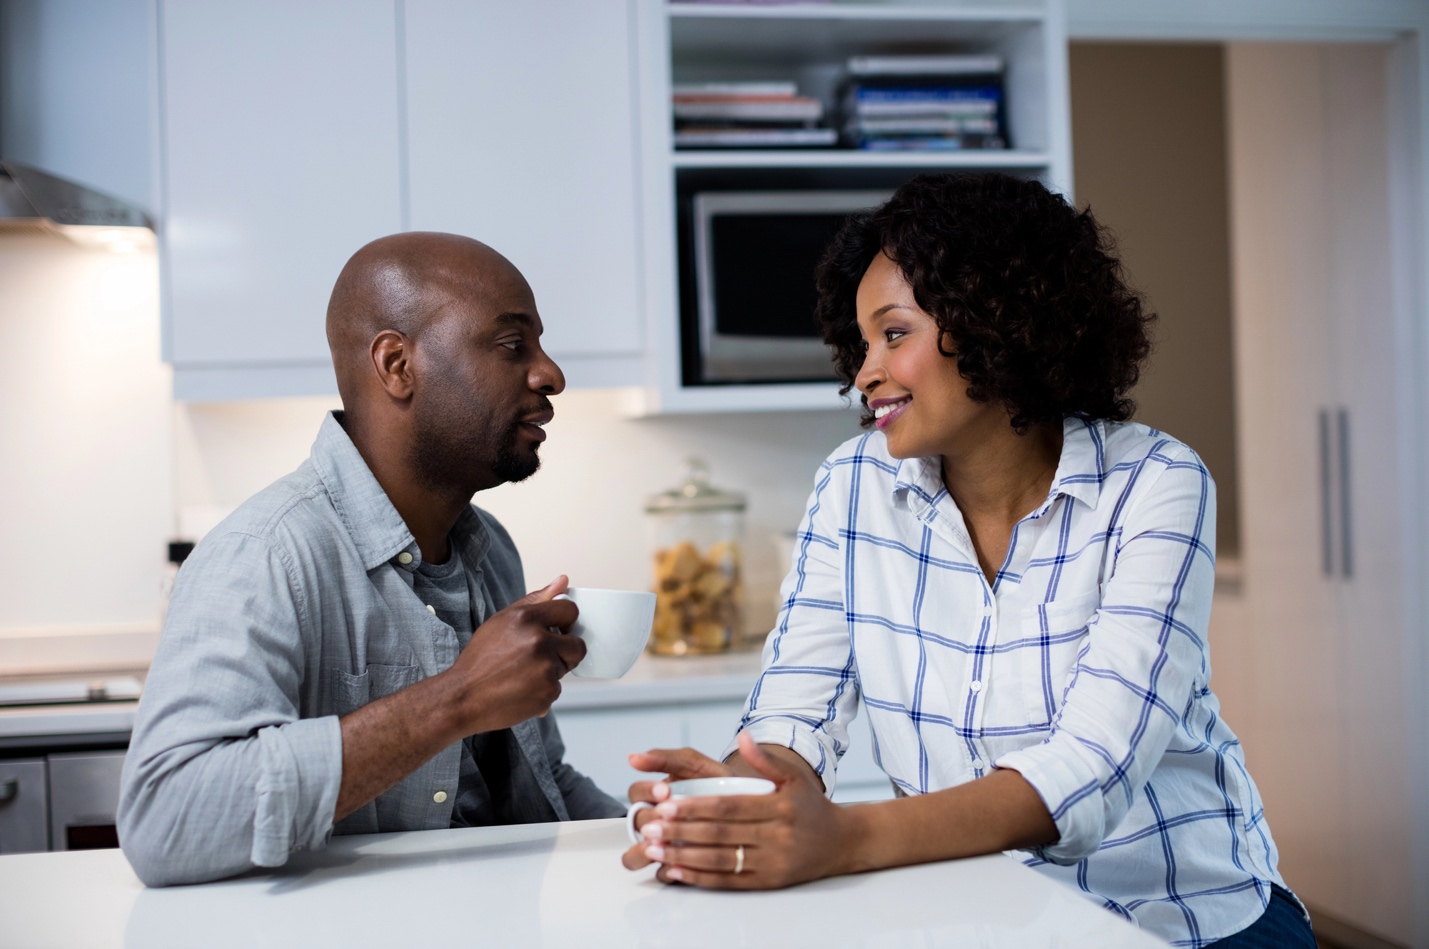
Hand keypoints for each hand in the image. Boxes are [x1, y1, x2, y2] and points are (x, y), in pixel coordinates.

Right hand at [439, 576, 584, 735]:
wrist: (464, 698)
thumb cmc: (480, 659)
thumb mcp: (502, 621)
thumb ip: (536, 600)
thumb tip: (563, 581)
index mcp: (526, 619)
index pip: (570, 611)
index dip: (566, 622)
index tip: (559, 630)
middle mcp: (538, 641)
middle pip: (577, 645)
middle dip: (564, 652)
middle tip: (538, 658)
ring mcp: (545, 669)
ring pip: (565, 668)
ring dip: (550, 672)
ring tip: (523, 674)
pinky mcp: (548, 693)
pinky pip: (557, 689)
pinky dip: (543, 691)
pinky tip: (522, 689)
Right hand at [620, 747, 732, 870]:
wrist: (750, 807)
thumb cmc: (720, 785)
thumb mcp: (697, 765)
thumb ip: (668, 759)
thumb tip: (632, 757)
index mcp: (657, 796)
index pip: (636, 792)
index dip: (646, 792)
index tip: (665, 791)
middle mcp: (656, 821)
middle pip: (636, 823)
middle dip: (650, 821)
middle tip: (668, 818)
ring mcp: (663, 845)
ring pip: (636, 854)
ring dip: (645, 850)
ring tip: (664, 844)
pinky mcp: (675, 867)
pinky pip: (660, 874)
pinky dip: (667, 870)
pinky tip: (680, 864)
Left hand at [630, 733, 852, 888]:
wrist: (840, 843)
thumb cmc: (810, 806)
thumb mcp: (793, 777)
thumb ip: (765, 759)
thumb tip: (742, 737)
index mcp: (779, 807)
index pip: (729, 807)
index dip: (696, 807)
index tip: (666, 805)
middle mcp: (776, 837)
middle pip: (720, 834)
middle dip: (680, 831)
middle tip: (648, 827)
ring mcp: (771, 863)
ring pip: (719, 861)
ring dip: (682, 856)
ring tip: (652, 849)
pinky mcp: (767, 883)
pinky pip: (728, 881)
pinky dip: (698, 877)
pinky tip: (675, 870)